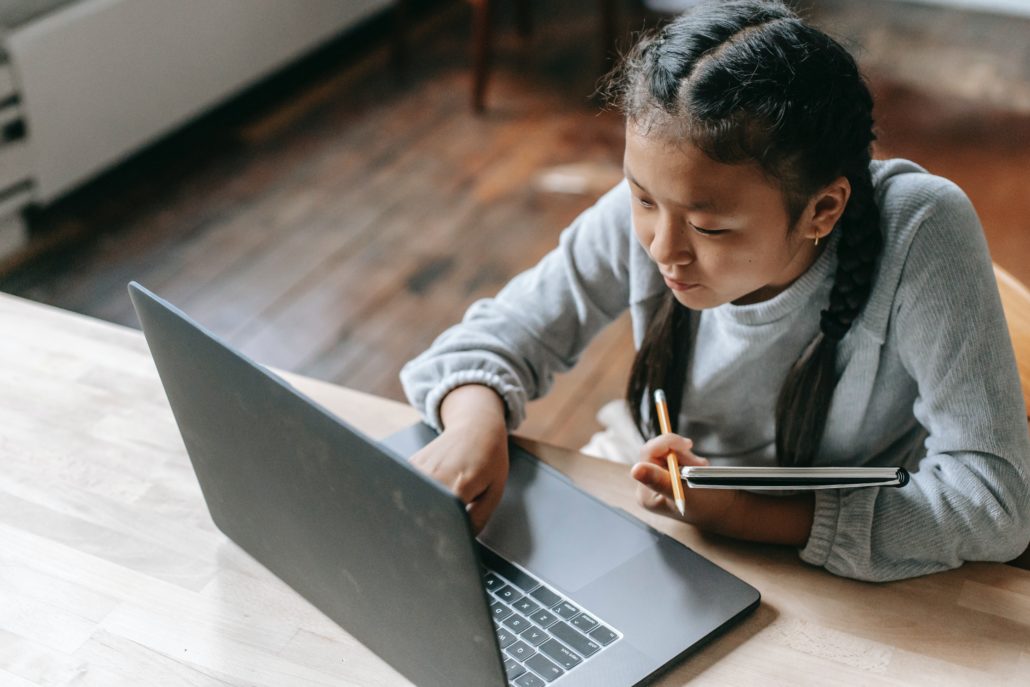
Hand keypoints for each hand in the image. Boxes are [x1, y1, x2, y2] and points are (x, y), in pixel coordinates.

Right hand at [408, 385, 508, 532]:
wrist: (476, 426)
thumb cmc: (490, 458)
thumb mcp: (494, 491)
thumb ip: (478, 520)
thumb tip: (462, 541)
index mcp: (459, 486)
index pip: (442, 522)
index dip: (441, 536)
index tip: (442, 543)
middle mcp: (435, 476)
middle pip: (421, 514)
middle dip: (426, 527)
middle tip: (435, 533)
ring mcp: (419, 468)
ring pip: (410, 502)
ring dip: (418, 511)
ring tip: (434, 509)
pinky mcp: (410, 463)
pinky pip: (406, 488)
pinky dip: (414, 496)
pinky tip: (427, 494)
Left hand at [630, 433, 738, 529]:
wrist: (727, 511)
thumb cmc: (709, 507)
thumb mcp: (686, 494)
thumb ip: (660, 481)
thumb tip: (635, 469)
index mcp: (646, 494)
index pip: (648, 455)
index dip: (667, 443)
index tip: (688, 444)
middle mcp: (647, 486)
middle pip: (657, 451)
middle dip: (680, 453)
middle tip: (700, 464)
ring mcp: (657, 480)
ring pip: (668, 451)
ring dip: (688, 457)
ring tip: (702, 470)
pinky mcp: (668, 475)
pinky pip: (675, 456)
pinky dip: (689, 459)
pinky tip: (700, 470)